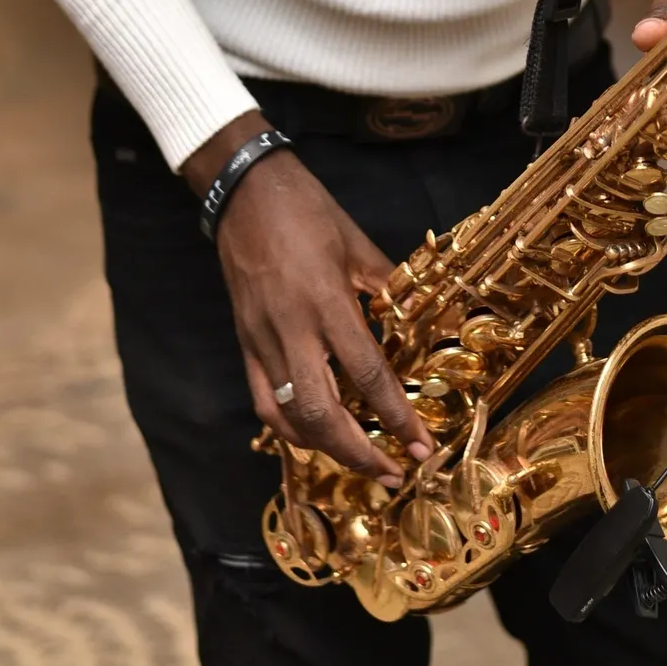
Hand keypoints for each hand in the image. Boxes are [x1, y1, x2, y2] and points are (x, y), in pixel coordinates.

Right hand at [183, 116, 434, 484]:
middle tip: (395, 472)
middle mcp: (292, 331)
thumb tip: (419, 316)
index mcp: (327, 302)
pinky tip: (315, 438)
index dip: (396, 415)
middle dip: (361, 453)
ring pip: (290, 417)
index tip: (421, 444)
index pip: (366, 373)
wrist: (245, 193)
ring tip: (361, 463)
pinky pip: (265, 402)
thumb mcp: (357, 243)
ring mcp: (262, 342)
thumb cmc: (307, 211)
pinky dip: (291, 430)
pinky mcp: (244, 344)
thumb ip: (387, 286)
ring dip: (327, 450)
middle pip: (324, 414)